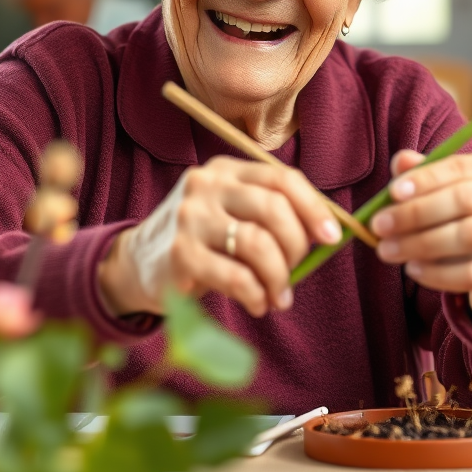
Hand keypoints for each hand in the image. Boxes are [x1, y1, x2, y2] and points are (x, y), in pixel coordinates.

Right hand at [97, 156, 340, 318]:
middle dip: (296, 246)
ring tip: (279, 296)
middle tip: (297, 271)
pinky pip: (236, 276)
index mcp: (227, 169)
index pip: (282, 177)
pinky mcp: (179, 254)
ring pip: (258, 244)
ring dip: (279, 277)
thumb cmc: (204, 240)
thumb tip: (328, 235)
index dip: (314, 207)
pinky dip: (256, 295)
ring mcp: (190, 217)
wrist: (138, 263)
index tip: (332, 236)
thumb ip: (271, 216)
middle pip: (274, 207)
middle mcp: (207, 185)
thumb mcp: (233, 213)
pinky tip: (257, 303)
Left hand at [371, 151, 471, 324]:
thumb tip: (399, 161)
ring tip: (389, 250)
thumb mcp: (453, 191)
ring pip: (469, 236)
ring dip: (422, 243)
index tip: (393, 192)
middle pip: (464, 200)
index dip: (425, 178)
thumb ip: (427, 175)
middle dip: (416, 213)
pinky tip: (414, 269)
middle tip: (381, 226)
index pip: (460, 166)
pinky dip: (438, 273)